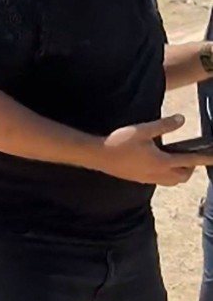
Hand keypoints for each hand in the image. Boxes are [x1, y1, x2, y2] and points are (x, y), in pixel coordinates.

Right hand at [96, 115, 212, 185]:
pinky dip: (167, 176)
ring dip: (179, 174)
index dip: (205, 159)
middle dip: (191, 168)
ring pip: (172, 181)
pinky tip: (158, 166)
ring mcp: (148, 178)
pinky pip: (160, 181)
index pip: (189, 160)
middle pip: (183, 176)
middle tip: (191, 157)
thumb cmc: (120, 142)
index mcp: (162, 162)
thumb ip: (164, 125)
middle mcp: (158, 173)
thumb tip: (182, 119)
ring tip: (177, 163)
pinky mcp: (139, 179)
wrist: (98, 156)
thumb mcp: (142, 130)